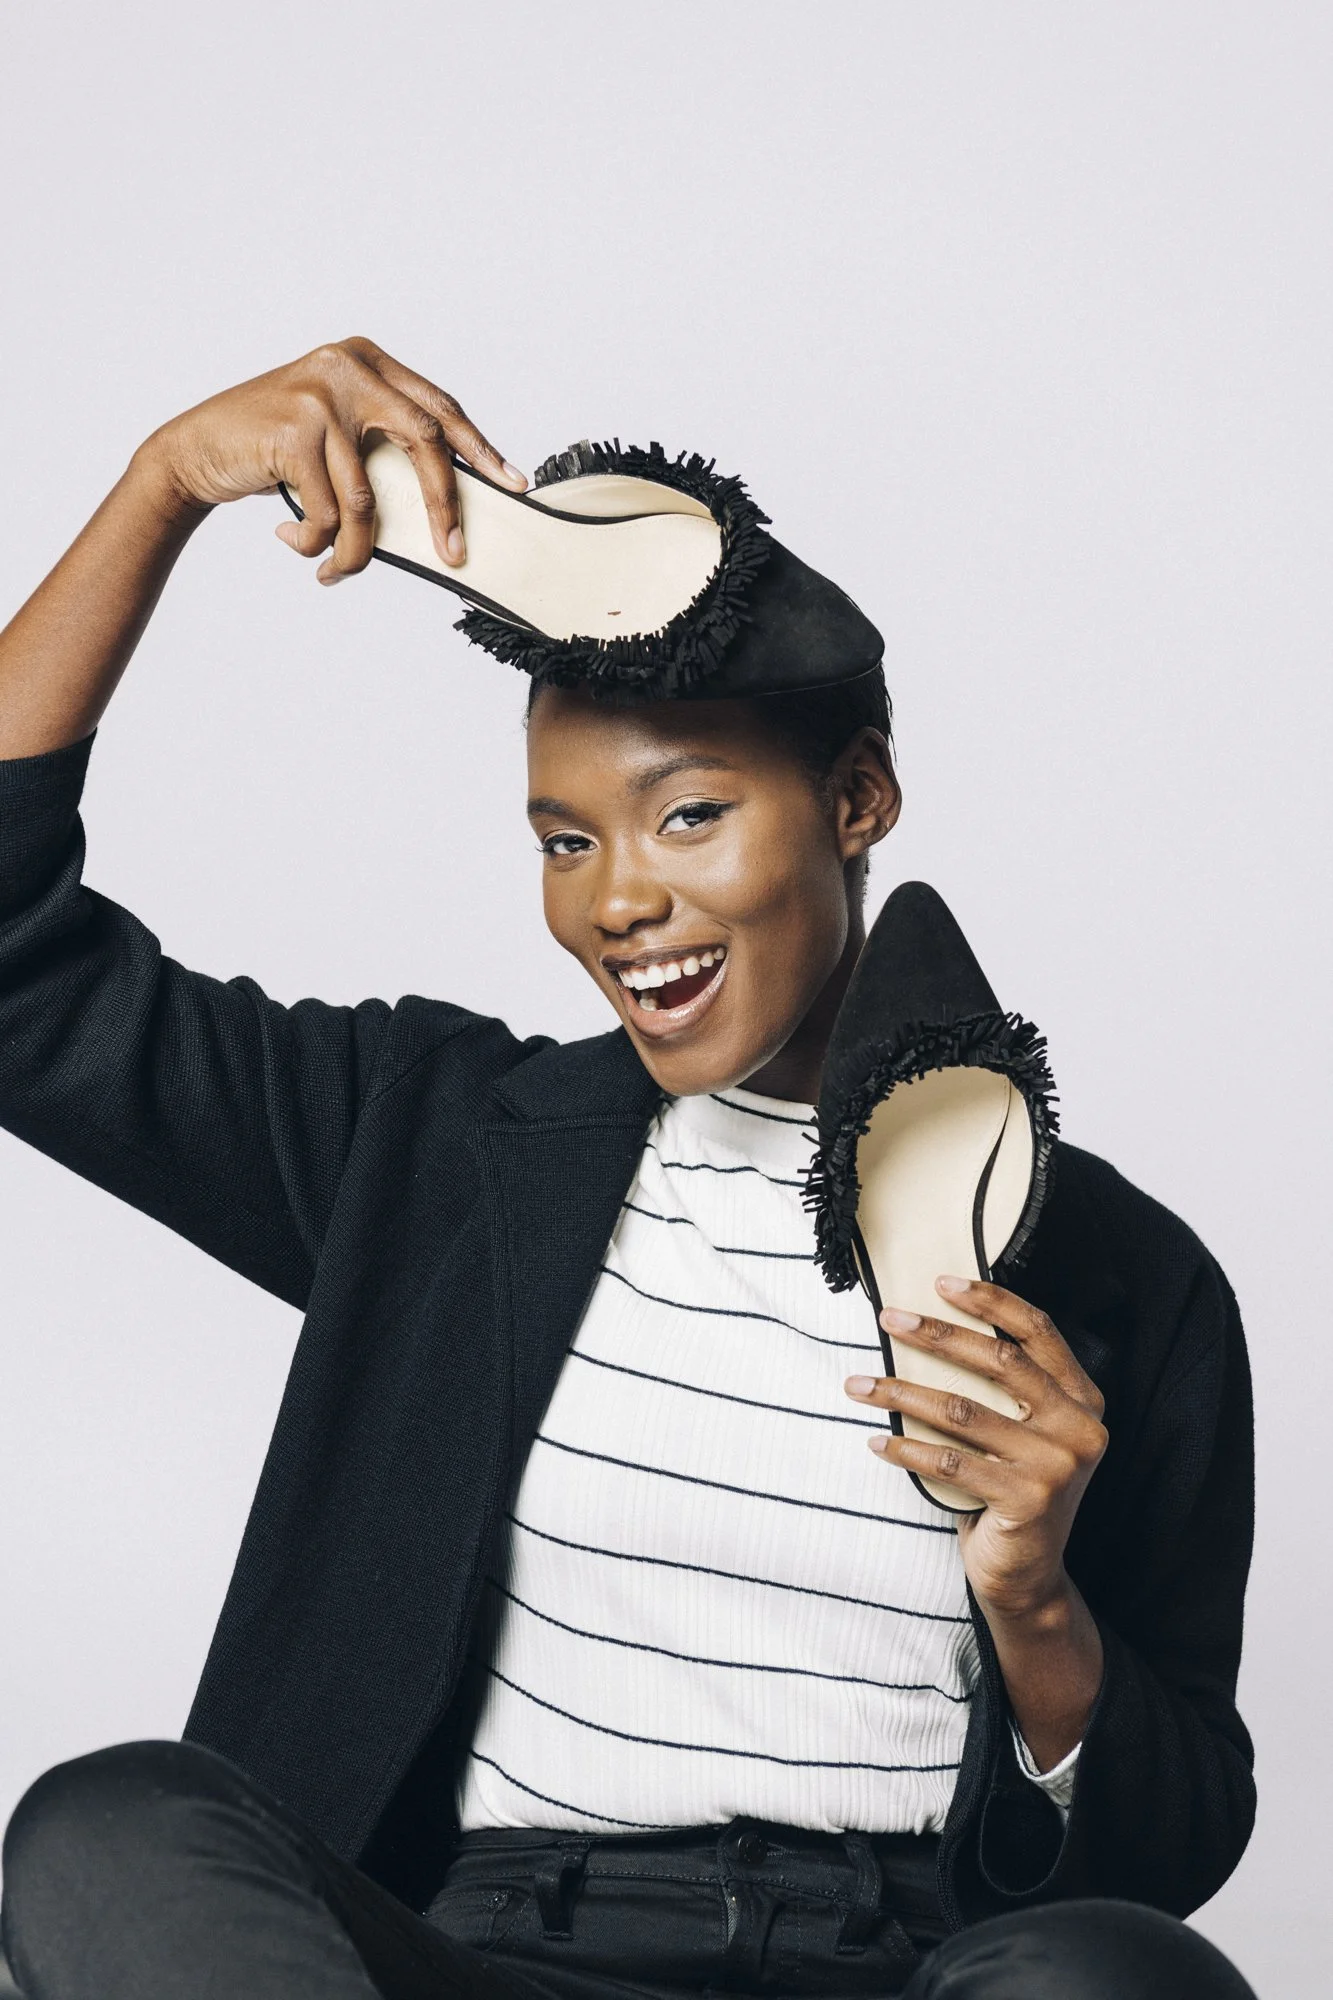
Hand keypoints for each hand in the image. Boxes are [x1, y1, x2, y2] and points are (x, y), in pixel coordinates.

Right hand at [139, 336, 525, 583]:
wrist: (195, 450)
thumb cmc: (272, 450)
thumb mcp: (333, 431)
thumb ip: (380, 441)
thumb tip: (447, 492)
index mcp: (368, 360)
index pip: (440, 406)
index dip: (479, 448)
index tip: (512, 484)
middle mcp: (349, 366)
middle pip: (424, 442)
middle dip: (442, 507)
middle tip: (451, 554)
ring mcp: (321, 396)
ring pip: (368, 499)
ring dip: (354, 550)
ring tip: (335, 569)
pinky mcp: (294, 431)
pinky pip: (329, 511)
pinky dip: (316, 542)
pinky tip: (294, 541)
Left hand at [845, 1276, 1107, 1619]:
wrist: (1028, 1576)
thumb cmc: (1013, 1491)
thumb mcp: (1025, 1433)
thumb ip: (1006, 1390)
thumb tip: (932, 1325)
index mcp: (1083, 1400)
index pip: (1038, 1331)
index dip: (991, 1301)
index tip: (941, 1282)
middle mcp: (1080, 1427)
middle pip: (999, 1361)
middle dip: (936, 1334)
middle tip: (887, 1318)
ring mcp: (1057, 1465)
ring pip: (963, 1411)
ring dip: (901, 1392)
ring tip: (859, 1384)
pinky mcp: (1028, 1499)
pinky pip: (950, 1462)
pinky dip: (906, 1449)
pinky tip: (877, 1440)